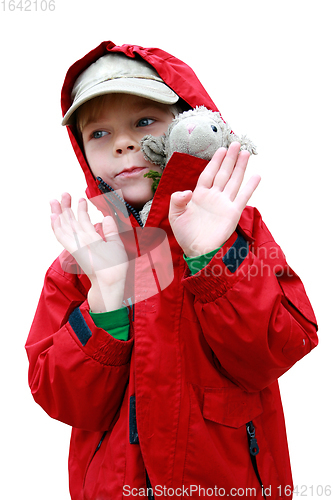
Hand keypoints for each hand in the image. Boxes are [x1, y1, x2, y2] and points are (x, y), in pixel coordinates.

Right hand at [50, 193, 127, 311]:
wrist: (112, 281)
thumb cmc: (115, 267)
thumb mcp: (116, 245)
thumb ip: (111, 231)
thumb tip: (106, 217)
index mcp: (92, 240)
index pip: (83, 222)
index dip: (81, 210)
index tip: (82, 198)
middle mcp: (82, 241)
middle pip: (71, 221)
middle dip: (67, 207)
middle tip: (64, 193)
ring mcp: (77, 245)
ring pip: (64, 226)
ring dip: (59, 212)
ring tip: (55, 199)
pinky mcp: (74, 249)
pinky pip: (62, 237)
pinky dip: (57, 226)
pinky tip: (53, 215)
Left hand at [169, 142, 260, 256]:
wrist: (198, 251)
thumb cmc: (185, 235)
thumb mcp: (175, 216)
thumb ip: (177, 200)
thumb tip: (188, 191)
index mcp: (199, 195)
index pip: (208, 174)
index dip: (214, 161)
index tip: (221, 150)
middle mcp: (213, 196)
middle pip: (223, 173)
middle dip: (229, 159)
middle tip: (236, 144)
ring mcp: (224, 203)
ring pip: (233, 181)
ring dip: (240, 167)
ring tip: (246, 153)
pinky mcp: (233, 213)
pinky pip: (243, 197)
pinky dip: (250, 187)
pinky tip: (256, 176)